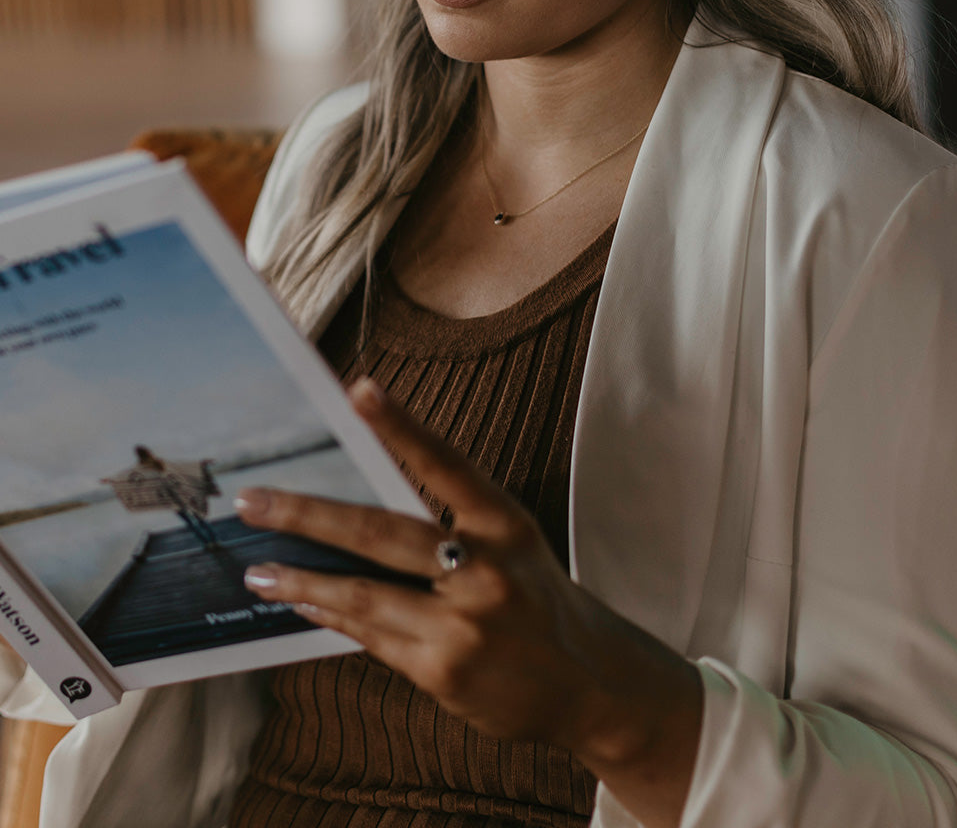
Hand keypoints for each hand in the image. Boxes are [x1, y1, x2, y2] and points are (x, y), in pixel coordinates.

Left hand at [237, 377, 701, 825]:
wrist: (588, 682)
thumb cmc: (535, 597)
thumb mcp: (511, 545)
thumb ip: (452, 523)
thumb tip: (364, 507)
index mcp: (506, 524)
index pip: (448, 464)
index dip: (403, 428)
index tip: (359, 391)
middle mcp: (487, 570)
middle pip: (384, 533)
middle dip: (310, 514)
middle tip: (253, 500)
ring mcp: (465, 626)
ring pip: (365, 594)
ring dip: (303, 579)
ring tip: (258, 569)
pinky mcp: (444, 672)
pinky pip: (373, 637)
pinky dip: (333, 615)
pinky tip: (304, 602)